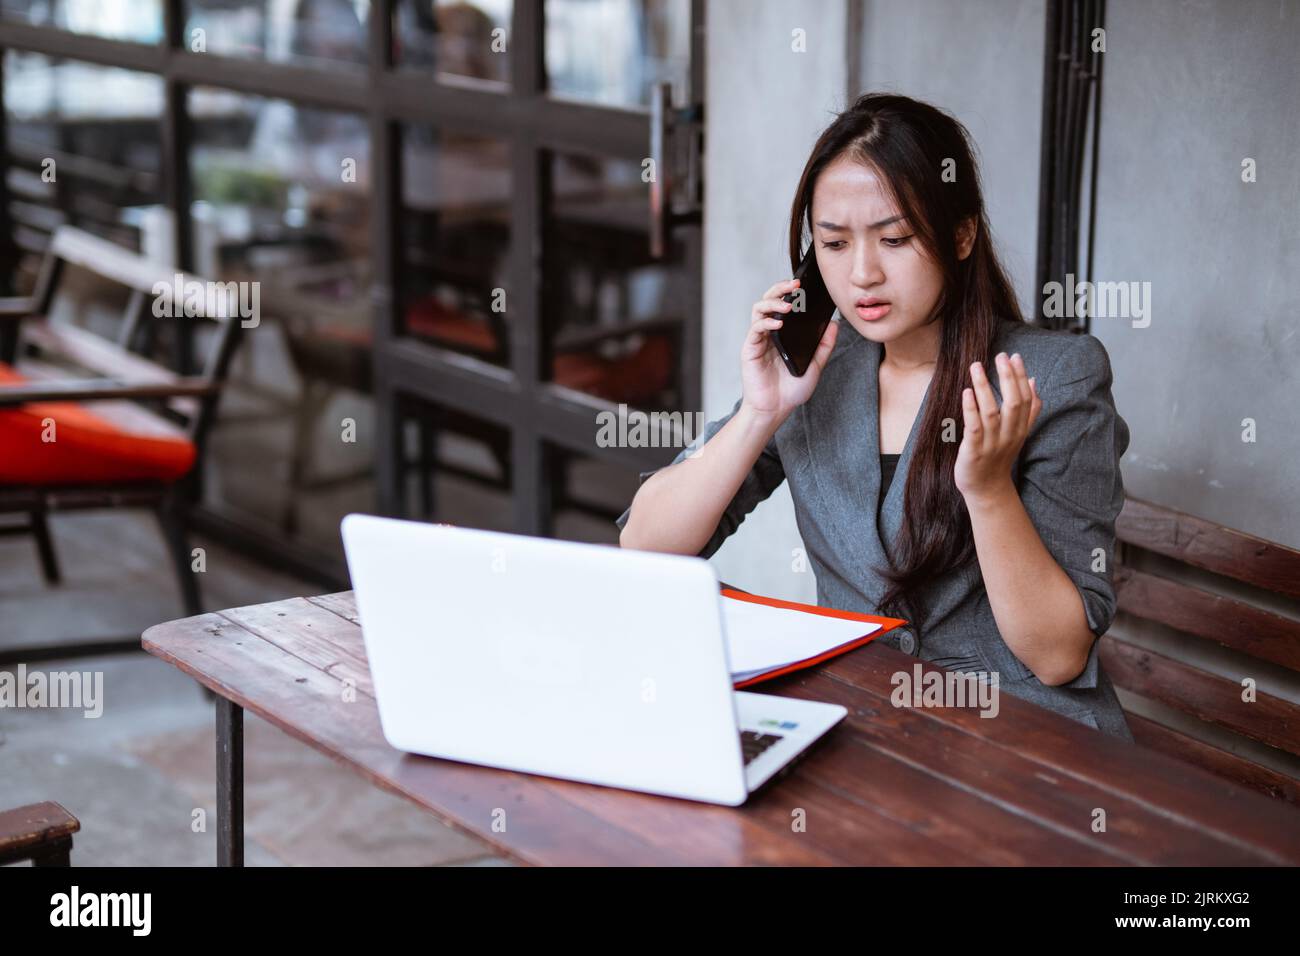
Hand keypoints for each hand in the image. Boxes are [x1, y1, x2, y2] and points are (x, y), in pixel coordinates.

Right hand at [740, 277, 838, 422]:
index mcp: (783, 334)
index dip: (792, 291)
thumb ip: (824, 345)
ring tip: (788, 304)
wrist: (775, 410)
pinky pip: (755, 329)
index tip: (806, 285)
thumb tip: (835, 324)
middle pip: (769, 300)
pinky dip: (766, 323)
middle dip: (780, 287)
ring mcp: (758, 340)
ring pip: (759, 309)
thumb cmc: (791, 390)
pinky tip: (778, 324)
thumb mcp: (815, 365)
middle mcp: (769, 333)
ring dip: (773, 302)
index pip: (784, 304)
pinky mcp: (750, 349)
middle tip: (795, 283)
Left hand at [954, 351, 1040, 503]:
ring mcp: (992, 443)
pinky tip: (967, 392)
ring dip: (984, 387)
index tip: (1014, 357)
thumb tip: (1034, 382)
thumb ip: (1029, 409)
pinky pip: (974, 427)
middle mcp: (1009, 435)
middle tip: (1000, 356)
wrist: (987, 489)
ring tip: (976, 366)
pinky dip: (971, 409)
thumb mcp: (1018, 433)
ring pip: (991, 411)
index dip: (1020, 377)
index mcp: (1020, 428)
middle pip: (1013, 402)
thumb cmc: (999, 457)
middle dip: (1007, 377)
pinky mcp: (974, 451)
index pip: (1025, 398)